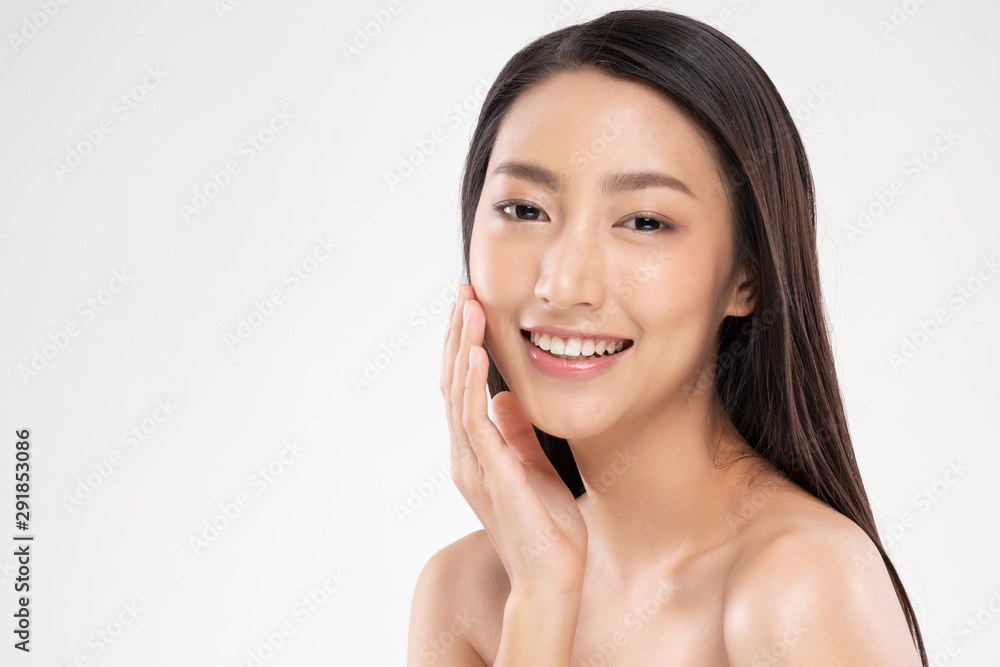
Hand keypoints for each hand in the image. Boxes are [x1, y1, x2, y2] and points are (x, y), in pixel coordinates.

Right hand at [440, 284, 587, 596]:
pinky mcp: (492, 475)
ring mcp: (474, 465)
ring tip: (467, 308)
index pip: (461, 389)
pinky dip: (473, 386)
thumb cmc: (547, 529)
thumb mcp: (532, 467)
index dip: (464, 347)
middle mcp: (466, 455)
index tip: (471, 308)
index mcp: (476, 453)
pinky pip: (475, 423)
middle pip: (451, 384)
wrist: (552, 578)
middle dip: (457, 336)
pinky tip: (478, 355)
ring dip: (462, 349)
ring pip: (457, 395)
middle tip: (462, 292)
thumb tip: (507, 399)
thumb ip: (517, 434)